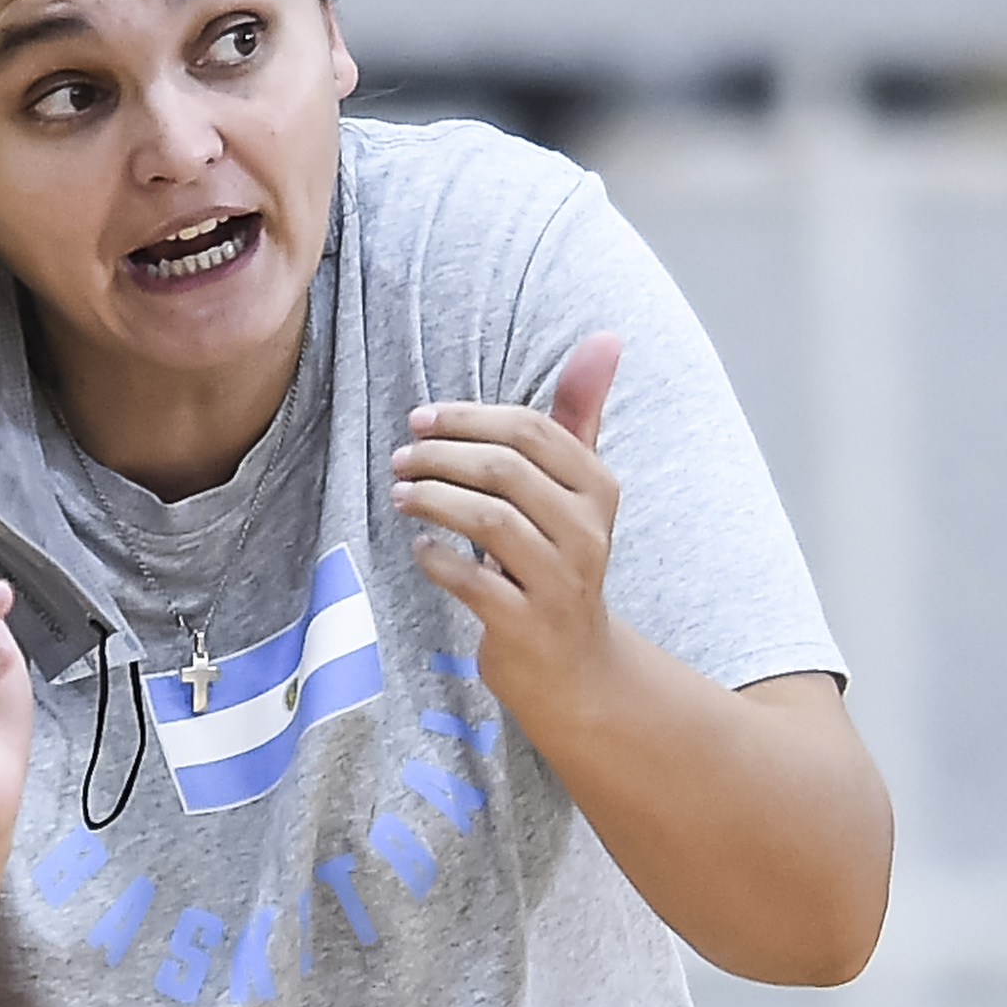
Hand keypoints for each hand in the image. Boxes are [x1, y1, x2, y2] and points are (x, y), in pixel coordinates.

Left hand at [391, 336, 633, 719]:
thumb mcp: (578, 490)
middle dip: (442, 455)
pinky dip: (438, 560)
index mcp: (598, 489)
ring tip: (401, 495)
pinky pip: (472, 581)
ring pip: (487, 519)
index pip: (530, 431)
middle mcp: (586, 533)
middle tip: (400, 457)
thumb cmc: (563, 563)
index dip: (468, 418)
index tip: (421, 419)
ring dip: (432, 499)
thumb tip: (605, 338)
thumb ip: (580, 414)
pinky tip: (421, 550)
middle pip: (505, 469)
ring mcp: (558, 582)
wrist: (576, 668)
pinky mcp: (526, 625)